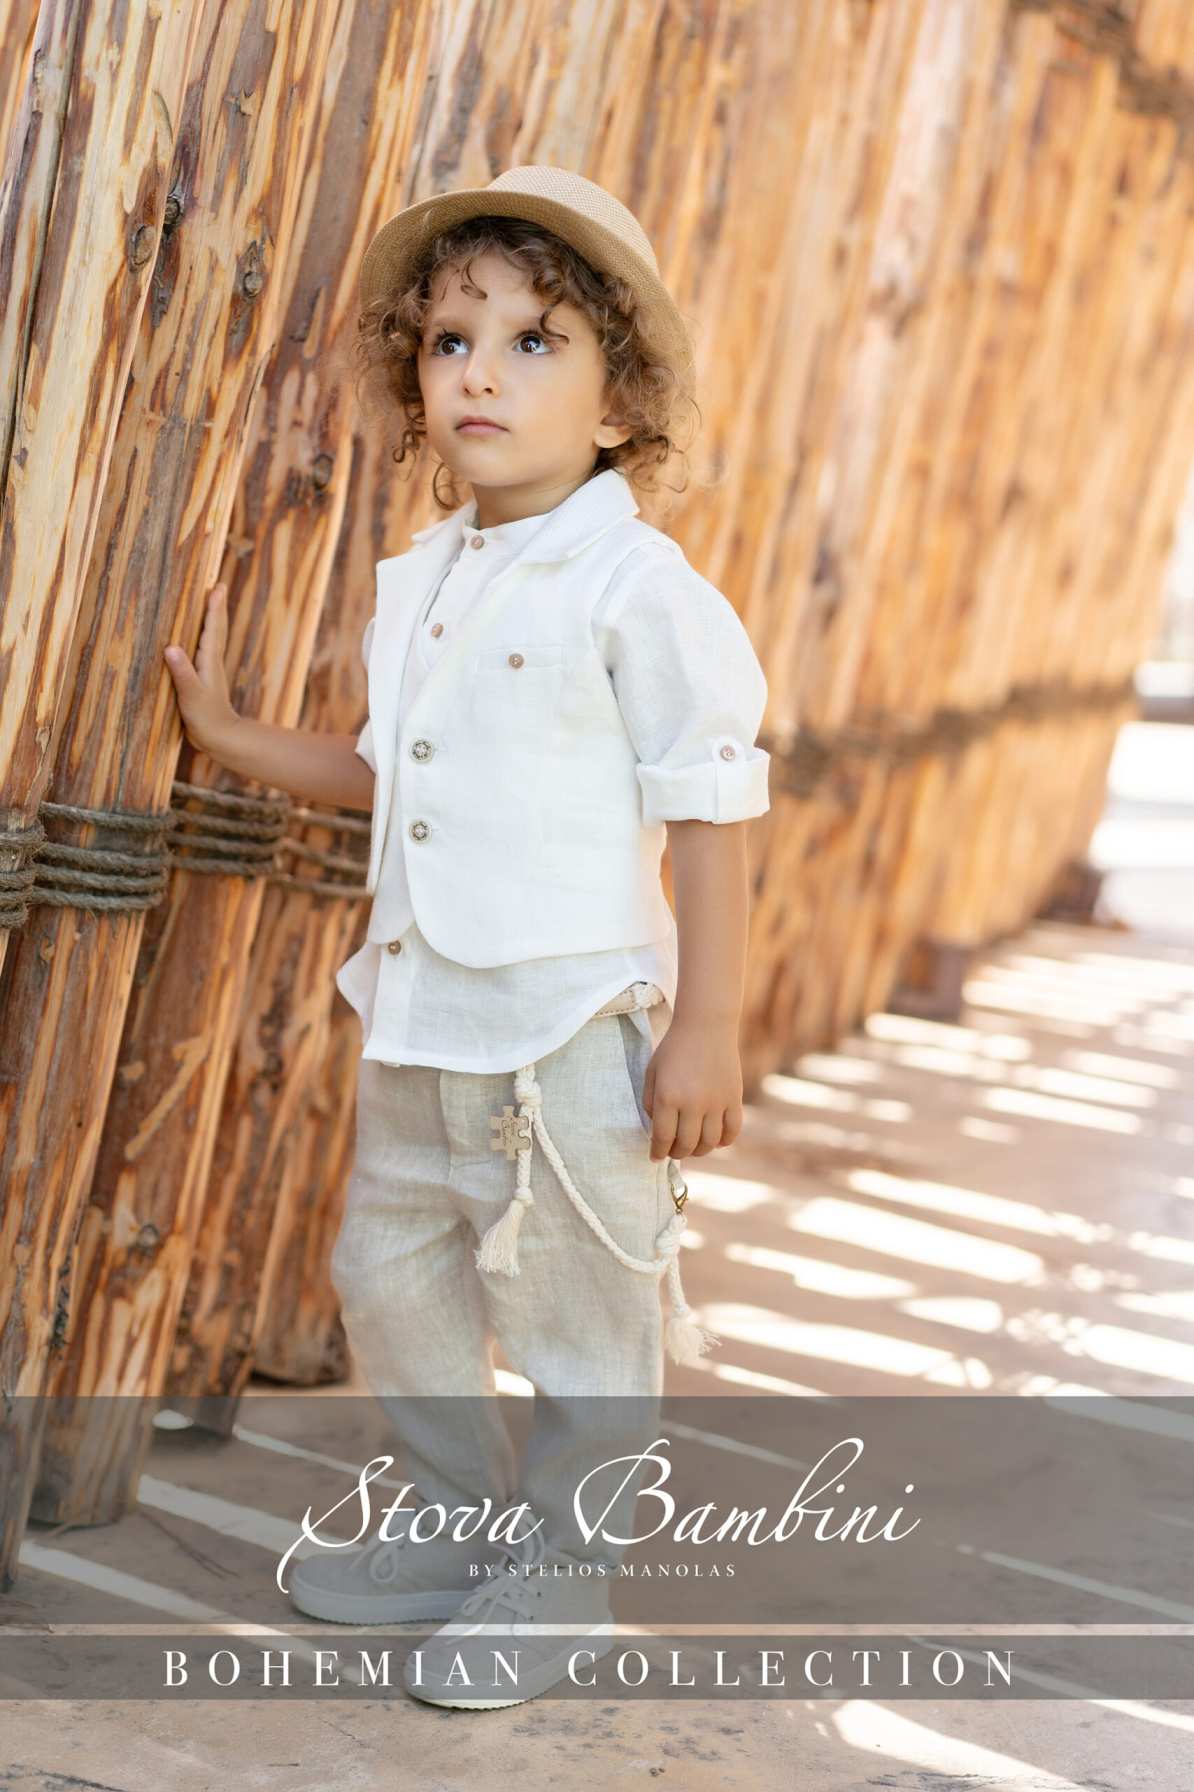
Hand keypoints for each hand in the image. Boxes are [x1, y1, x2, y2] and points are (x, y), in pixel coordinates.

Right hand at [164, 582, 240, 754]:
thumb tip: (171, 648)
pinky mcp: (205, 681)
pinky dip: (204, 640)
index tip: (216, 586)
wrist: (220, 739)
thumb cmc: (206, 718)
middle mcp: (212, 663)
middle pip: (216, 629)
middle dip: (216, 607)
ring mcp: (210, 672)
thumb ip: (182, 672)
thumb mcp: (190, 694)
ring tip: (211, 605)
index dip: (213, 607)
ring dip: (212, 621)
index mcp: (209, 662)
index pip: (211, 628)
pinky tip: (197, 642)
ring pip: (213, 639)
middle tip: (217, 585)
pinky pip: (205, 652)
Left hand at [642, 1018, 743, 1160]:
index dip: (657, 1152)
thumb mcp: (652, 1072)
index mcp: (668, 1096)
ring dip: (699, 1150)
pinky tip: (715, 1139)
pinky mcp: (734, 1098)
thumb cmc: (674, 1048)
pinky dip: (724, 1141)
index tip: (655, 1157)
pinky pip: (732, 1131)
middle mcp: (693, 1103)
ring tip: (692, 1146)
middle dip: (676, 1153)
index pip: (662, 1137)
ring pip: (709, 1142)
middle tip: (672, 1151)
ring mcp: (716, 1102)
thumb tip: (657, 1130)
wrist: (706, 1025)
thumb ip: (649, 1102)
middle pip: (686, 1144)